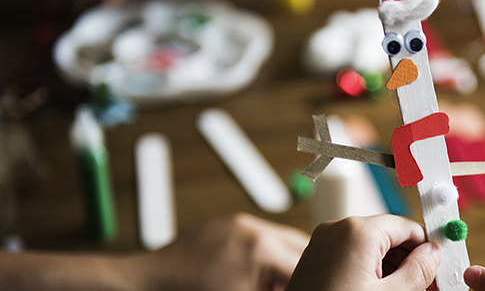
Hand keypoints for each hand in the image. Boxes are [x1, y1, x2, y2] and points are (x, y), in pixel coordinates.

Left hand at [135, 213, 309, 290]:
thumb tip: (301, 286)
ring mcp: (239, 223)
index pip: (308, 266)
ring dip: (290, 261)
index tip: (321, 287)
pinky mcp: (226, 225)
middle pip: (304, 246)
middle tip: (309, 284)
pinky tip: (260, 277)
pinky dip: (269, 255)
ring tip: (282, 284)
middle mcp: (254, 229)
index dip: (318, 282)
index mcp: (261, 250)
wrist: (140, 285)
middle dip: (311, 269)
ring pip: (284, 240)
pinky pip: (261, 236)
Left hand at [285, 215, 441, 290]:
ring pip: (371, 248)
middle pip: (389, 237)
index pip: (407, 227)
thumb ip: (418, 271)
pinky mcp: (315, 258)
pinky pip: (351, 256)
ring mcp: (323, 243)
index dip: (427, 249)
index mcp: (358, 231)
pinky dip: (369, 272)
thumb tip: (433, 253)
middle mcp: (337, 229)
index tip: (439, 270)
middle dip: (409, 262)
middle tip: (425, 288)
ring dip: (390, 269)